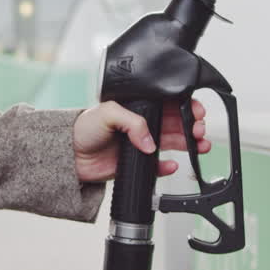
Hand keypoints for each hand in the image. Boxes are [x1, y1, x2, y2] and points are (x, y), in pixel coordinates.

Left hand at [73, 99, 210, 182]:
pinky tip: (174, 164)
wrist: (69, 156)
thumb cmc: (83, 128)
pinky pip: (158, 166)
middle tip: (199, 130)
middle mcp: (142, 124)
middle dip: (192, 126)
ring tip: (200, 146)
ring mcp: (141, 144)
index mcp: (137, 106)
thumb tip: (150, 141)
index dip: (185, 106)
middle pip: (175, 123)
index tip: (197, 112)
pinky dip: (168, 166)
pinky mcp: (137, 163)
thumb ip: (133, 122)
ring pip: (172, 142)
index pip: (167, 104)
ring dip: (188, 144)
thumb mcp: (108, 113)